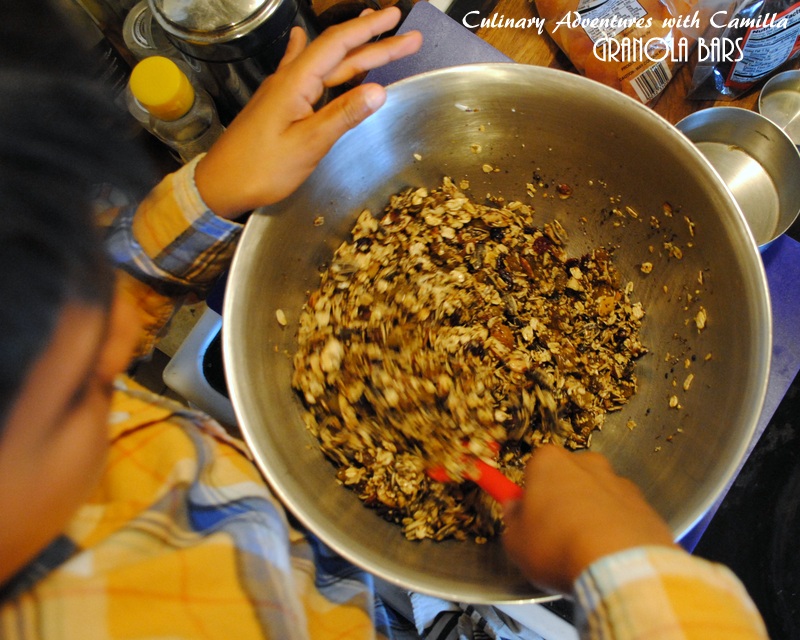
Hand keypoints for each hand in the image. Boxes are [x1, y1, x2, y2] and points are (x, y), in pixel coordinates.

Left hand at [194, 8, 421, 218]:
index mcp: (296, 83)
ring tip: (382, 43)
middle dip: (375, 44)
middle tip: (408, 37)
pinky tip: (301, 38)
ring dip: (356, 55)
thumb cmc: (259, 168)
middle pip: (338, 54)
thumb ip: (342, 115)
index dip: (369, 30)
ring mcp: (283, 92)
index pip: (338, 45)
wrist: (220, 185)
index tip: (395, 20)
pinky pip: (305, 74)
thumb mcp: (307, 144)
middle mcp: (289, 80)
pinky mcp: (279, 106)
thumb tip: (378, 91)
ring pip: (326, 67)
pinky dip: (315, 57)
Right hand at [502, 445, 676, 593]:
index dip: (529, 492)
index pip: (532, 467)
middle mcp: (586, 463)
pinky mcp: (645, 504)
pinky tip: (609, 553)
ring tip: (585, 549)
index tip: (528, 514)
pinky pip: (623, 512)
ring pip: (597, 493)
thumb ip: (512, 520)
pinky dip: (616, 527)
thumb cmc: (558, 547)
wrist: (621, 567)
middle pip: (568, 475)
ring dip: (591, 512)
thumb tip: (514, 510)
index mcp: (549, 462)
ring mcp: (619, 482)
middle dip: (562, 497)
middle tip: (555, 532)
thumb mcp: (516, 542)